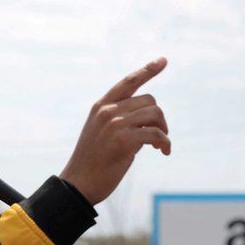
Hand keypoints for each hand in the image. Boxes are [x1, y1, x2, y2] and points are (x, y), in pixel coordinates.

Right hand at [60, 58, 169, 204]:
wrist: (79, 183)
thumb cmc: (93, 162)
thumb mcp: (102, 133)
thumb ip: (121, 121)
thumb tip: (148, 121)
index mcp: (101, 106)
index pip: (128, 82)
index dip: (147, 70)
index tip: (163, 60)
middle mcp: (108, 110)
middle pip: (150, 101)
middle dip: (160, 118)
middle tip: (160, 137)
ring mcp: (115, 123)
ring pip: (155, 114)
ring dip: (164, 130)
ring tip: (161, 145)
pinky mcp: (124, 140)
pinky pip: (156, 134)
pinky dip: (165, 143)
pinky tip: (164, 152)